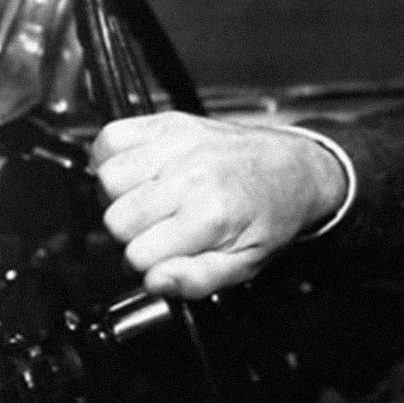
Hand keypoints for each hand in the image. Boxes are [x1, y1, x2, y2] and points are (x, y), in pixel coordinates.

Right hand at [90, 112, 347, 297]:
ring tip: (150, 200)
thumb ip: (198, 280)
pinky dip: (112, 157)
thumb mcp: (247, 262)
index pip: (138, 254)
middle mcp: (193, 175)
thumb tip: (155, 280)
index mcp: (212, 213)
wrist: (296, 171)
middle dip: (132, 233)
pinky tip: (138, 173)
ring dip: (119, 196)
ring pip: (107, 179)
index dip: (147, 263)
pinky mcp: (171, 123)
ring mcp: (180, 144)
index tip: (164, 255)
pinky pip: (111, 138)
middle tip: (159, 229)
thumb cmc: (272, 214)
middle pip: (117, 218)